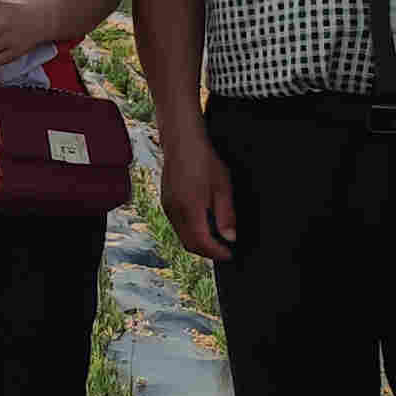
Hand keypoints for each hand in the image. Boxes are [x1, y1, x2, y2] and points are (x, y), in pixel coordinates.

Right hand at [160, 124, 237, 262]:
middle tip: (224, 251)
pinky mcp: (166, 202)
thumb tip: (230, 237)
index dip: (217, 252)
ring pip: (182, 236)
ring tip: (216, 239)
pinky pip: (178, 226)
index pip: (202, 242)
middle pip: (189, 244)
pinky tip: (203, 224)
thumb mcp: (223, 187)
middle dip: (207, 252)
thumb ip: (226, 215)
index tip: (230, 254)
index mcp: (190, 208)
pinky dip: (190, 231)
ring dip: (198, 242)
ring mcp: (168, 207)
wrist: (182, 141)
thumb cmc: (203, 159)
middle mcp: (175, 212)